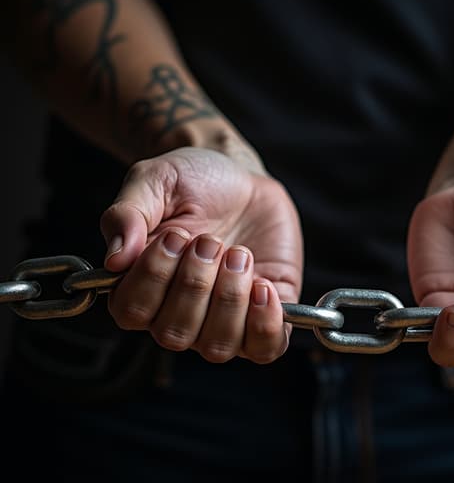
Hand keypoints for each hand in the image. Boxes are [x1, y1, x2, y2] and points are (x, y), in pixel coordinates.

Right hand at [99, 146, 303, 363]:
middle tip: (211, 240)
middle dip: (195, 283)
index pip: (131, 312)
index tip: (176, 235)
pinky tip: (264, 285)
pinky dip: (266, 323)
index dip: (154, 278)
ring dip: (229, 298)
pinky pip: (265, 348)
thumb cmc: (192, 181)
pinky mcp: (264, 316)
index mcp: (140, 286)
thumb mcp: (154, 181)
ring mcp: (222, 320)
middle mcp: (177, 313)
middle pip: (175, 334)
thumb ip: (128, 214)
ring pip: (218, 347)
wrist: (241, 177)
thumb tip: (115, 260)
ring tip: (239, 253)